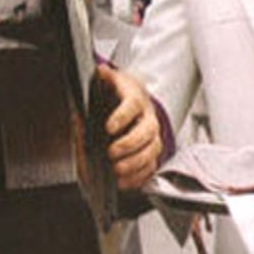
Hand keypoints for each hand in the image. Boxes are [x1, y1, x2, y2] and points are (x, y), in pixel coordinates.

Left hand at [99, 66, 162, 190]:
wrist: (131, 100)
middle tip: (111, 153)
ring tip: (116, 170)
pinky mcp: (151, 152)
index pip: (133, 104)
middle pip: (147, 130)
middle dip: (129, 144)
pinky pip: (151, 166)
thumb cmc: (116, 94)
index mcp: (135, 98)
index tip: (108, 127)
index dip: (122, 116)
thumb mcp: (106, 83)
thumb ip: (102, 80)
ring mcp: (152, 136)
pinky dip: (138, 176)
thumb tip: (101, 72)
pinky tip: (124, 181)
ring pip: (152, 150)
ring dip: (134, 162)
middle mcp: (147, 117)